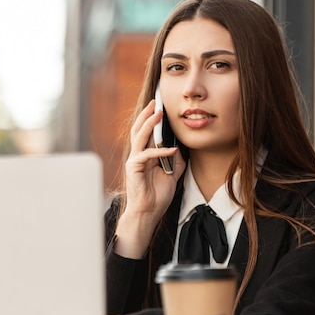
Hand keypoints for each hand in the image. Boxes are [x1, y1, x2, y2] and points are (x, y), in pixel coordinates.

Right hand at [114, 100, 185, 258]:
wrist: (148, 212)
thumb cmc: (157, 195)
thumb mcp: (173, 174)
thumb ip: (176, 160)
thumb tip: (180, 147)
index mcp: (145, 155)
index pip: (146, 132)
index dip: (151, 118)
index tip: (159, 105)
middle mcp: (137, 155)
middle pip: (139, 129)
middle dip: (147, 114)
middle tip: (156, 102)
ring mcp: (134, 160)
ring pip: (139, 136)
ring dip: (149, 124)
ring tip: (158, 114)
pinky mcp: (133, 168)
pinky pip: (146, 155)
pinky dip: (159, 151)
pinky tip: (171, 149)